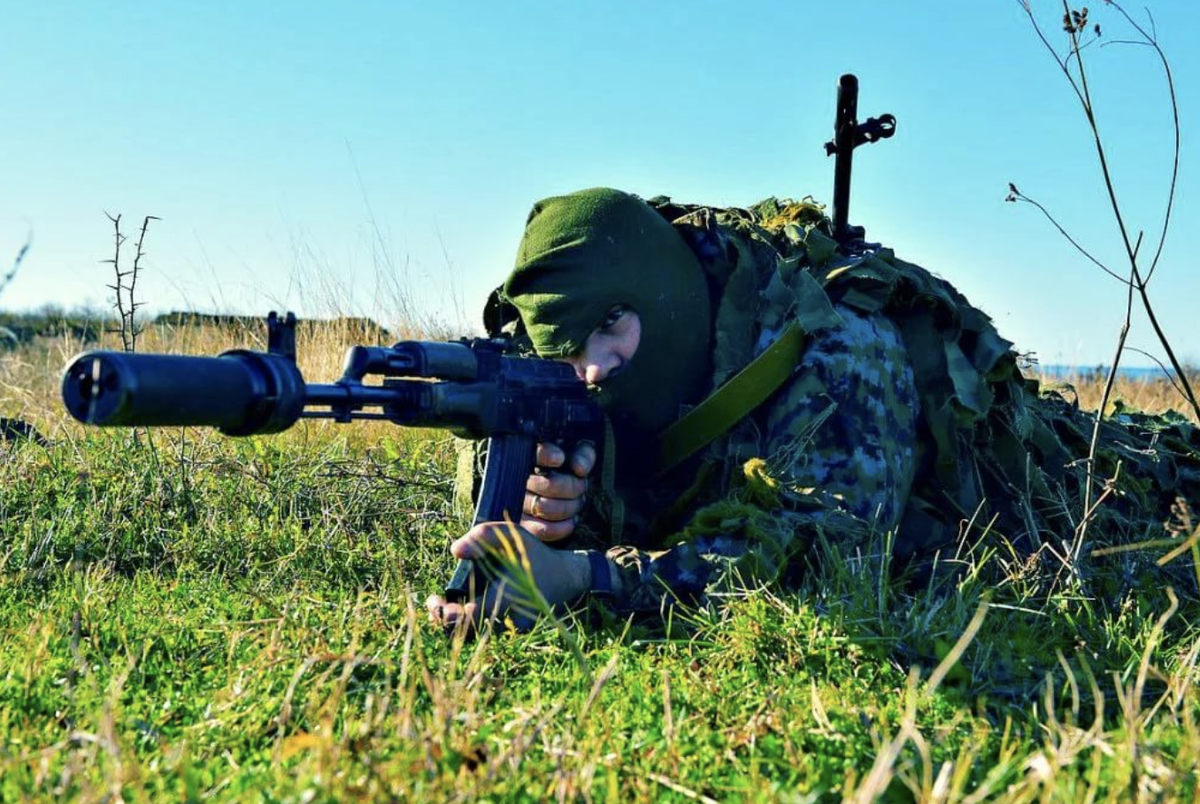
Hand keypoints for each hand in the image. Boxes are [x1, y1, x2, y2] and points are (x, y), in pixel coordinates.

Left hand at [425, 522, 592, 630]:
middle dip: (443, 620)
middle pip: (463, 635)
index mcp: (503, 600)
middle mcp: (506, 622)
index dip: (443, 615)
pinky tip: (461, 610)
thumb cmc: (535, 555)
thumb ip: (482, 536)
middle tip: (433, 603)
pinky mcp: (512, 634)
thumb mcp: (511, 535)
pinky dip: (468, 624)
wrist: (566, 578)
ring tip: (444, 606)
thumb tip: (455, 551)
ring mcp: (510, 632)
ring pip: (472, 637)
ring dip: (455, 624)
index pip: (464, 622)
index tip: (434, 600)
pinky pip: (483, 635)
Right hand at [521, 441, 595, 541]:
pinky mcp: (522, 526)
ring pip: (545, 508)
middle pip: (548, 485)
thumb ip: (582, 455)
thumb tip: (579, 468)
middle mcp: (516, 479)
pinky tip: (571, 519)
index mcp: (529, 456)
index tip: (560, 458)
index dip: (547, 455)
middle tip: (581, 486)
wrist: (558, 493)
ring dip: (571, 507)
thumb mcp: (577, 456)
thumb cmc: (566, 470)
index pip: (533, 453)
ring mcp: (516, 504)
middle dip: (573, 488)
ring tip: (577, 502)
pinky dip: (564, 526)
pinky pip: (543, 530)